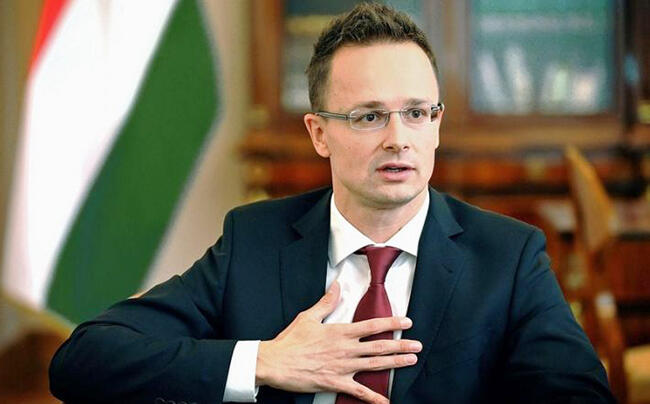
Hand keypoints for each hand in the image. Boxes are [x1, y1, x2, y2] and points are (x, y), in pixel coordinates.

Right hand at [255, 281, 421, 403]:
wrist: (275, 363)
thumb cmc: (290, 340)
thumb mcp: (308, 317)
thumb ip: (326, 302)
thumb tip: (337, 285)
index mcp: (340, 332)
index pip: (372, 326)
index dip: (392, 324)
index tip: (407, 322)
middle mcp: (345, 349)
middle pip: (379, 347)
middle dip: (401, 345)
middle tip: (418, 345)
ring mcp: (342, 367)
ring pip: (374, 365)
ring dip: (395, 363)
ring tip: (411, 361)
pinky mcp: (335, 383)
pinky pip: (359, 392)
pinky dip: (374, 398)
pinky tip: (386, 401)